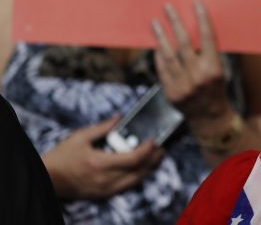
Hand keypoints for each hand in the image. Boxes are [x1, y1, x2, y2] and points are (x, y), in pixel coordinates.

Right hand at [42, 116, 162, 199]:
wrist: (47, 179)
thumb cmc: (61, 157)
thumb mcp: (80, 137)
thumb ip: (102, 127)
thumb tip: (120, 118)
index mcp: (100, 163)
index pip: (133, 158)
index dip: (147, 150)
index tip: (154, 140)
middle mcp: (105, 179)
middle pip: (139, 171)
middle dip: (153, 159)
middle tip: (160, 148)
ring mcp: (105, 189)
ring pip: (135, 181)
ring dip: (147, 169)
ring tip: (154, 157)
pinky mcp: (103, 194)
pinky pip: (126, 187)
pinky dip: (136, 177)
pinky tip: (140, 168)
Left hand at [151, 1, 230, 127]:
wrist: (209, 116)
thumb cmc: (217, 88)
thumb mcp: (221, 69)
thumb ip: (209, 53)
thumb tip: (195, 29)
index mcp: (213, 68)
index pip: (207, 38)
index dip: (201, 19)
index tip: (196, 3)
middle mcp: (197, 76)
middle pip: (183, 43)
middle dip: (175, 22)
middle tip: (168, 7)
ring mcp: (182, 85)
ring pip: (168, 55)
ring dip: (160, 36)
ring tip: (155, 22)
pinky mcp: (170, 92)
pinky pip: (161, 69)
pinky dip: (158, 56)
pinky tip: (156, 44)